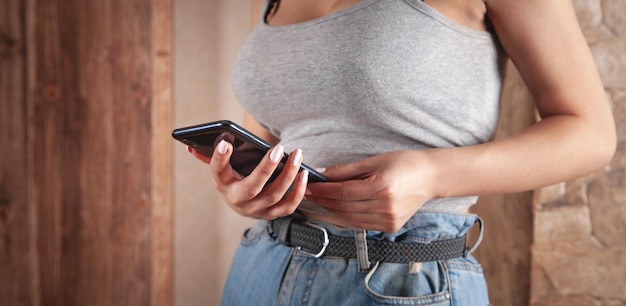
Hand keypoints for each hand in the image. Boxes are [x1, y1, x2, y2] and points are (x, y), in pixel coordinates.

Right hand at [188, 140, 308, 218]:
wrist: (242, 204)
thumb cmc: (233, 178)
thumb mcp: (221, 168)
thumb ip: (210, 156)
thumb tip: (190, 146)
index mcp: (222, 184)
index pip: (218, 171)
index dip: (220, 157)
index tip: (226, 140)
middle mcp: (238, 200)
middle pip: (253, 186)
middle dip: (266, 167)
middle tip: (279, 148)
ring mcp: (256, 210)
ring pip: (274, 195)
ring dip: (288, 175)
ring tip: (297, 155)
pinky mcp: (272, 215)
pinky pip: (288, 206)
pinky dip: (298, 191)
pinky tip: (304, 173)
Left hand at [306, 150, 436, 231]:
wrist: (431, 177)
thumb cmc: (404, 163)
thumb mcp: (374, 160)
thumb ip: (346, 170)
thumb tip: (322, 174)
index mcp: (382, 187)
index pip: (343, 192)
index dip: (323, 190)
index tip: (309, 185)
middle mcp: (386, 207)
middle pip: (345, 206)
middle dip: (324, 200)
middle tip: (309, 192)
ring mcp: (389, 220)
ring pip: (350, 218)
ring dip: (332, 209)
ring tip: (320, 200)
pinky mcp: (390, 227)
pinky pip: (361, 224)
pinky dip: (347, 216)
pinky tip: (338, 208)